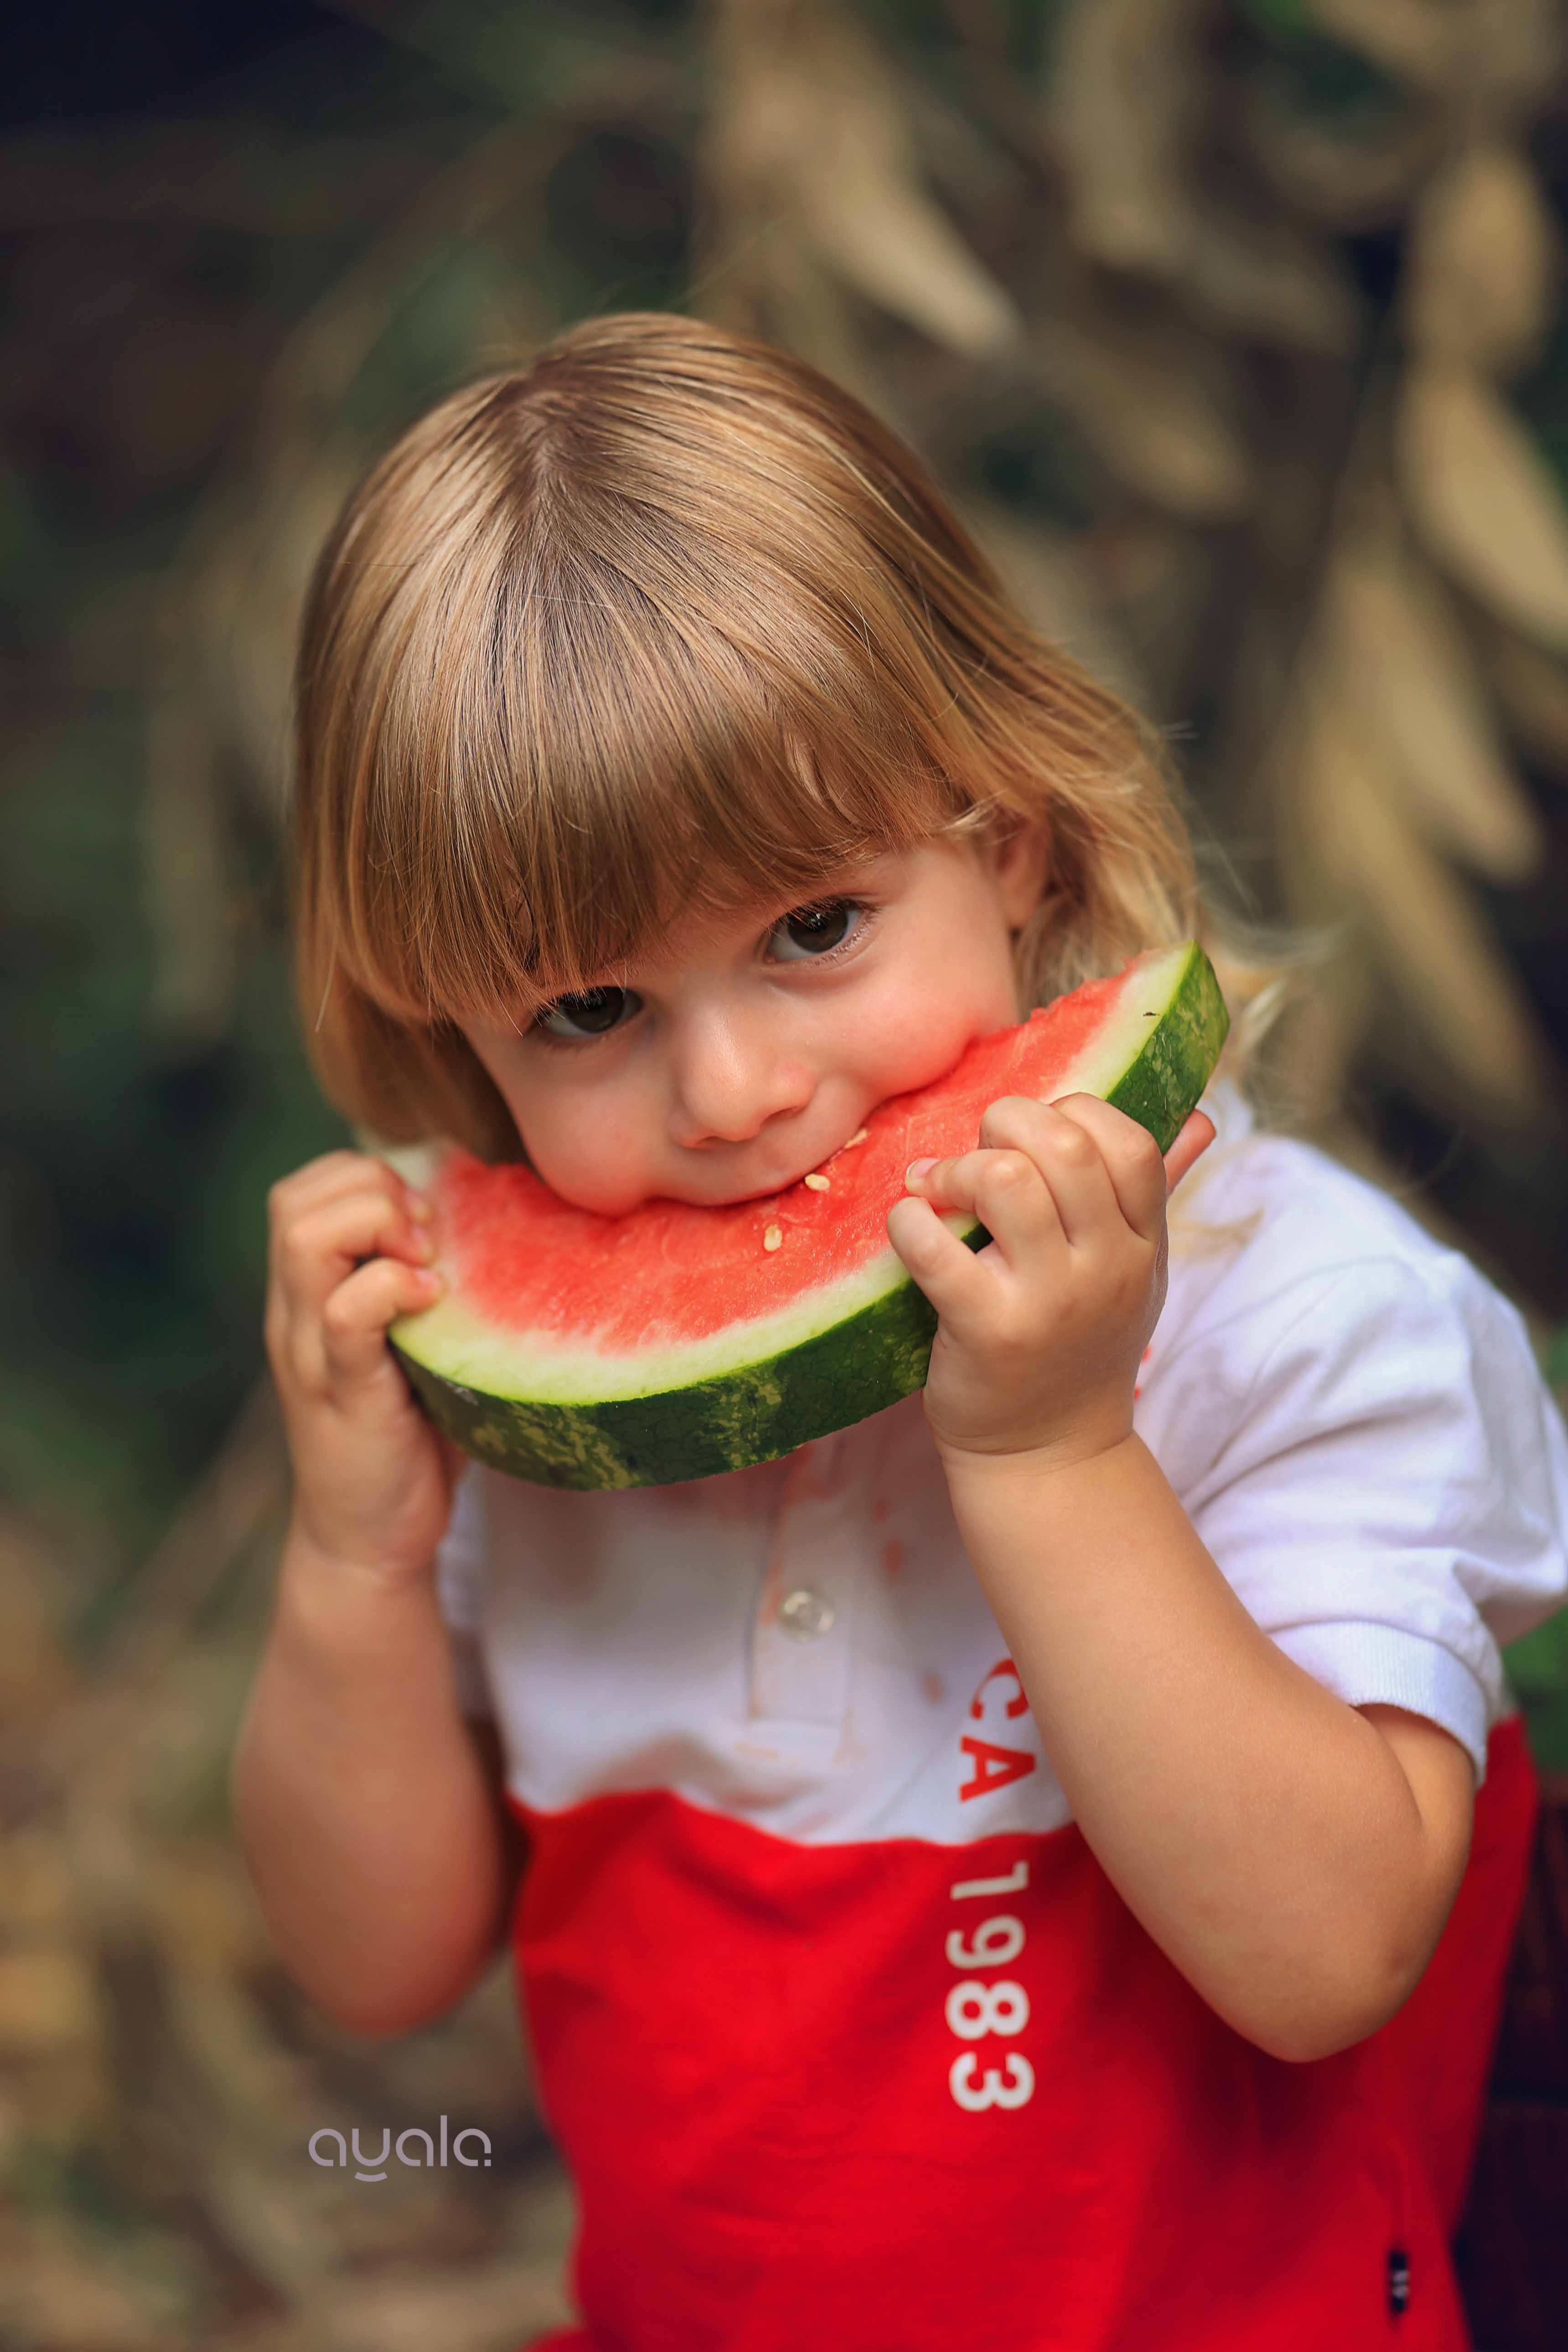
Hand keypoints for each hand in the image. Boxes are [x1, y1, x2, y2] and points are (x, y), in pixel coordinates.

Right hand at [264, 1150, 464, 1581]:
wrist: (369, 1544)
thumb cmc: (408, 1441)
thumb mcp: (414, 1349)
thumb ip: (427, 1293)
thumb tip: (499, 1223)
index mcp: (307, 1299)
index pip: (303, 1192)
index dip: (362, 1176)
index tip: (425, 1214)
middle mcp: (295, 1317)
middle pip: (295, 1200)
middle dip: (371, 1188)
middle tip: (428, 1234)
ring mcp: (310, 1353)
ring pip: (305, 1239)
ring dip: (377, 1225)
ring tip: (426, 1260)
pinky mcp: (341, 1393)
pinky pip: (345, 1312)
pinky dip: (391, 1287)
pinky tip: (433, 1301)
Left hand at [885, 1097, 1214, 1470]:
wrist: (1049, 1456)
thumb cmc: (1082, 1346)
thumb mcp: (1138, 1272)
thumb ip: (1161, 1190)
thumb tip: (1200, 1117)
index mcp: (1144, 1242)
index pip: (1128, 1139)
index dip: (1073, 1113)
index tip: (1033, 1138)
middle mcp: (1107, 1266)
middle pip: (1063, 1144)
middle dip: (1005, 1124)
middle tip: (978, 1155)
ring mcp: (1049, 1300)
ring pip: (1003, 1178)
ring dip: (956, 1168)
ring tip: (940, 1192)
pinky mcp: (987, 1330)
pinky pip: (935, 1244)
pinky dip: (909, 1220)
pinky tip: (911, 1226)